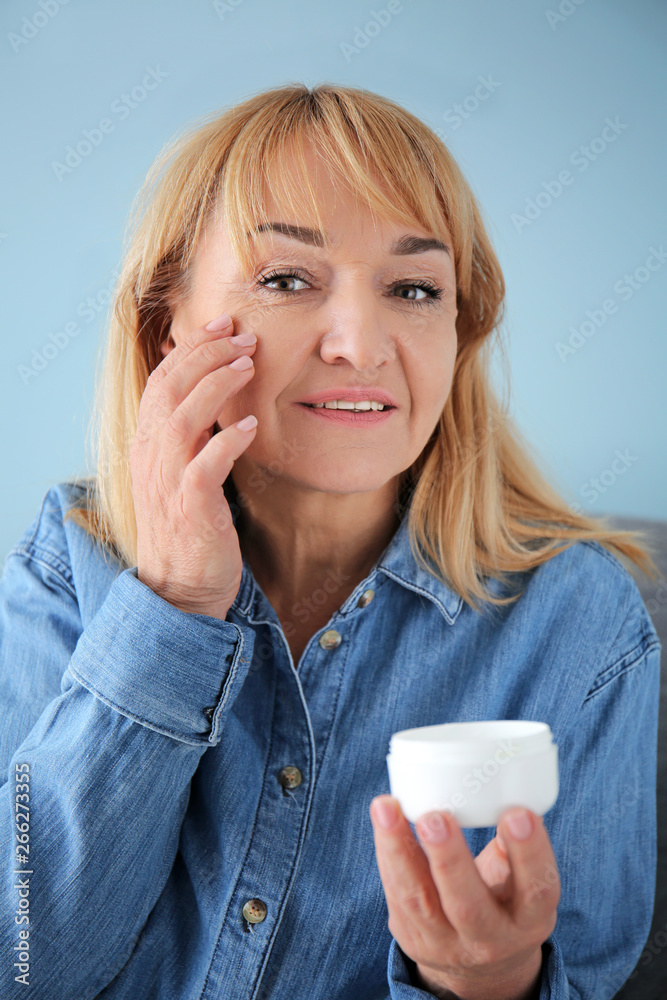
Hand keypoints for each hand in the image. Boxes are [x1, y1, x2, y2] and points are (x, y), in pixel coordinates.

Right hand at [130, 313, 256, 619]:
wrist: (181, 588)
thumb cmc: (190, 528)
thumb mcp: (183, 473)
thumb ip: (193, 437)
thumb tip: (217, 399)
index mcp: (147, 445)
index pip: (162, 380)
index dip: (191, 348)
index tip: (223, 325)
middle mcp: (150, 457)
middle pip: (169, 388)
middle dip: (205, 353)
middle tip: (243, 335)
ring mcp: (167, 482)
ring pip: (182, 418)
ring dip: (216, 385)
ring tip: (247, 364)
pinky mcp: (190, 507)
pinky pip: (205, 465)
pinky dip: (226, 441)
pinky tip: (250, 426)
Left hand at [369, 796, 559, 999]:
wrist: (480, 967)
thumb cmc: (505, 903)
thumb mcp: (524, 884)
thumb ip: (515, 846)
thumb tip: (504, 785)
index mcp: (530, 920)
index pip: (537, 890)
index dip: (529, 853)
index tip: (518, 814)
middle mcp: (490, 940)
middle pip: (468, 905)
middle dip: (450, 860)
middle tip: (436, 818)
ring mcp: (446, 944)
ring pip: (418, 899)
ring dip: (399, 850)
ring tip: (387, 808)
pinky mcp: (412, 937)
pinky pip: (396, 892)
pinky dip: (388, 852)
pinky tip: (383, 818)